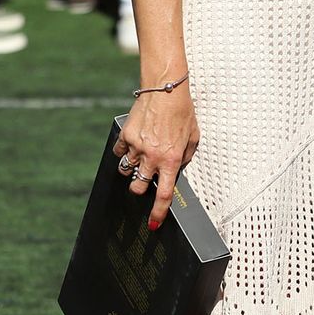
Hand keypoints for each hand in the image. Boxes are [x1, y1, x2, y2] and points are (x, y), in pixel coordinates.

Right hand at [115, 83, 199, 228]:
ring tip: (142, 154)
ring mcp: (136, 147)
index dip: (158, 213)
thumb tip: (177, 168)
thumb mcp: (193, 137)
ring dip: (133, 168)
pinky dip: (125, 152)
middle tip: (146, 176)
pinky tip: (134, 142)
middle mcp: (152, 157)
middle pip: (138, 187)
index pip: (163, 195)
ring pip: (127, 171)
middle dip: (140, 187)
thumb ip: (185, 157)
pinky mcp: (125, 136)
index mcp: (172, 160)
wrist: (166, 90)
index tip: (153, 225)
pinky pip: (120, 153)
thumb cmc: (183, 112)